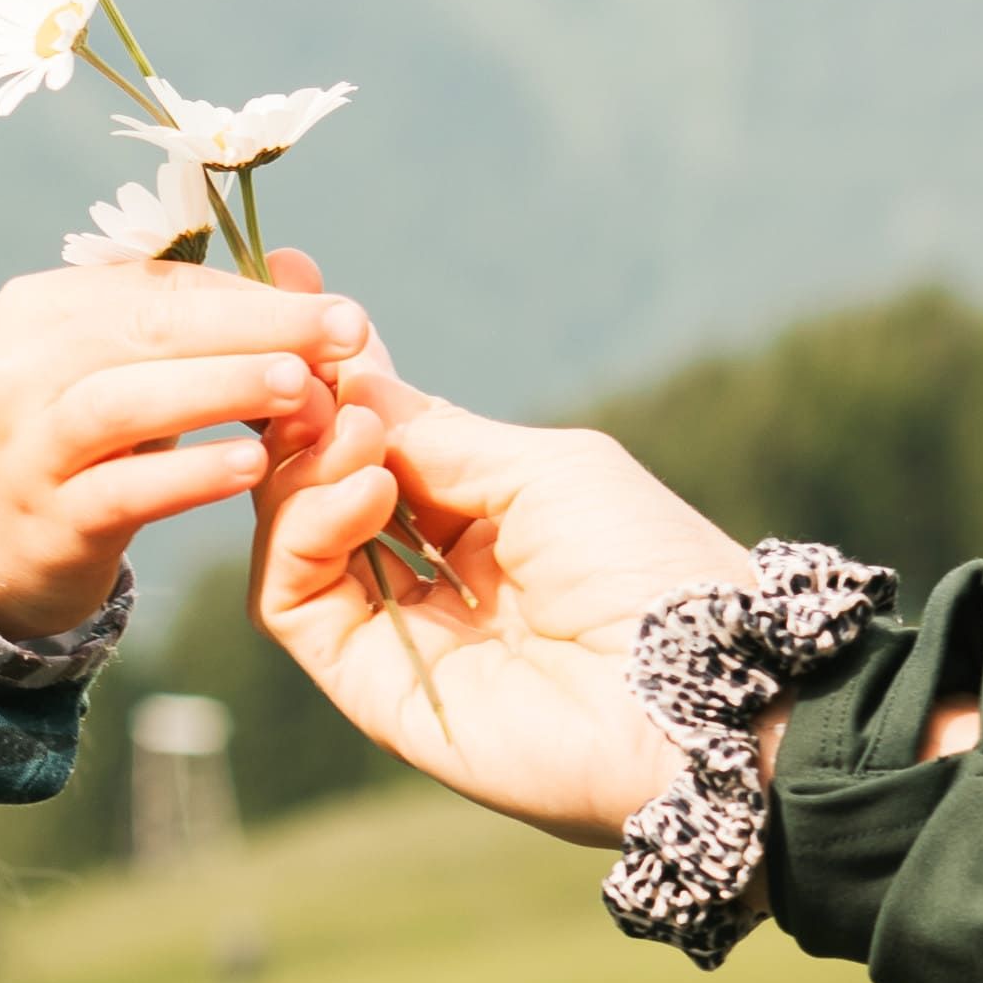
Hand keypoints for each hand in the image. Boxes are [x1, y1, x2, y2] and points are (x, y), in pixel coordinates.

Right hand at [0, 257, 364, 643]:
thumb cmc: (68, 443)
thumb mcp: (113, 370)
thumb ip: (199, 322)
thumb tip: (301, 270)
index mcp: (41, 310)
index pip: (159, 288)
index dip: (252, 296)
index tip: (338, 311)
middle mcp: (21, 368)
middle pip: (145, 330)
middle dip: (255, 327)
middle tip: (346, 333)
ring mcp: (26, 447)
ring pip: (123, 402)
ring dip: (220, 388)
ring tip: (303, 388)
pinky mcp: (46, 520)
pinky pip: (121, 490)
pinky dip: (187, 474)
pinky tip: (251, 466)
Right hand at [253, 369, 759, 843]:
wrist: (693, 688)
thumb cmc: (647, 567)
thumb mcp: (542, 469)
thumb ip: (435, 435)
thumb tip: (344, 383)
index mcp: (476, 522)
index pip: (373, 445)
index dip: (335, 380)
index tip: (299, 294)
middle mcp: (426, 577)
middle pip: (315, 489)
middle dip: (305, 420)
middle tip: (309, 374)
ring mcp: (392, 634)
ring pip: (289, 543)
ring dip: (304, 472)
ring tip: (356, 438)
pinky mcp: (368, 685)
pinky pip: (290, 603)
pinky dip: (305, 533)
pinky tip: (366, 489)